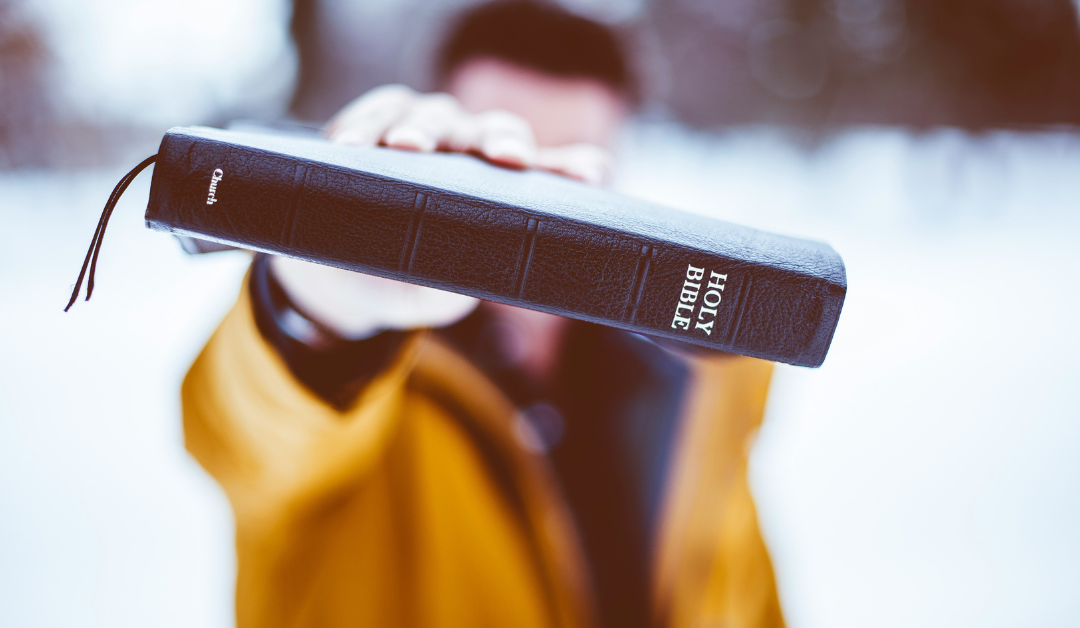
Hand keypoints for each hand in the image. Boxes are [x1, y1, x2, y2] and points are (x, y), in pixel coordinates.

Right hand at [272, 84, 610, 338]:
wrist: (346, 274)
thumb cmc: (408, 280)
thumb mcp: (436, 292)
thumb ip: (454, 285)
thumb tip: (462, 286)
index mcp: (502, 189)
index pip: (547, 171)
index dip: (570, 168)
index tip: (590, 176)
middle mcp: (472, 152)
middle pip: (497, 130)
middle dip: (500, 140)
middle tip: (502, 157)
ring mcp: (428, 131)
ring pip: (435, 114)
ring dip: (421, 128)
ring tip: (404, 147)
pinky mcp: (378, 123)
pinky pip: (379, 111)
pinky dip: (365, 123)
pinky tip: (351, 142)